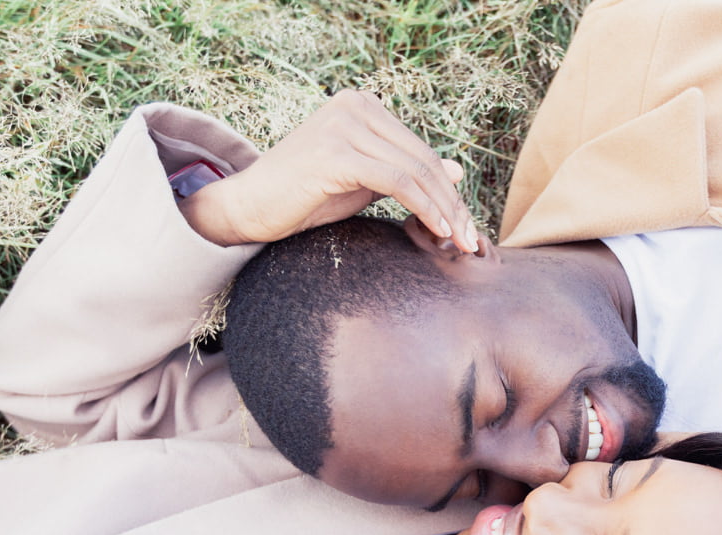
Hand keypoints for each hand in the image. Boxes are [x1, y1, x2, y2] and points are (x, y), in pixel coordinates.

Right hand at [181, 89, 479, 249]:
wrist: (250, 207)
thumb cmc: (303, 197)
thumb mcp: (365, 183)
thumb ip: (406, 173)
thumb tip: (458, 170)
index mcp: (362, 106)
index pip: (420, 151)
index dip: (449, 191)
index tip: (467, 226)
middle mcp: (354, 106)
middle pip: (423, 159)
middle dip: (453, 203)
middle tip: (471, 240)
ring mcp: (343, 126)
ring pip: (415, 170)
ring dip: (444, 210)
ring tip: (459, 241)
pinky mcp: (336, 152)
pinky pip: (397, 181)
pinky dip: (423, 207)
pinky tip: (437, 230)